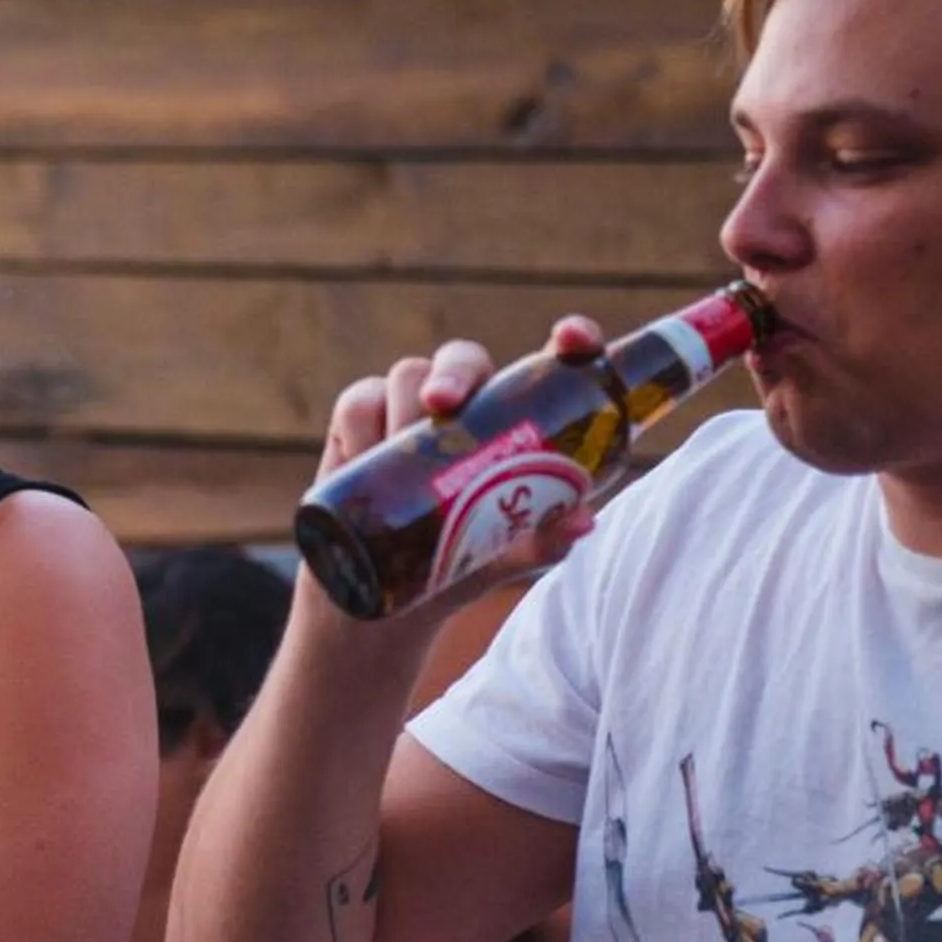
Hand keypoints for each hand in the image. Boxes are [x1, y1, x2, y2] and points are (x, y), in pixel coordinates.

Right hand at [311, 316, 608, 610]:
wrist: (377, 604)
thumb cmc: (452, 570)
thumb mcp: (503, 556)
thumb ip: (543, 539)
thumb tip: (583, 519)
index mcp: (513, 424)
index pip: (547, 366)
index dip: (570, 340)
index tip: (570, 337)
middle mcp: (463, 407)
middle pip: (463, 359)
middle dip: (454, 372)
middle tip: (441, 405)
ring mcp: (407, 412)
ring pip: (408, 375)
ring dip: (404, 408)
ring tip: (403, 462)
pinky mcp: (358, 427)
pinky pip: (358, 402)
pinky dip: (361, 425)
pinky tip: (361, 458)